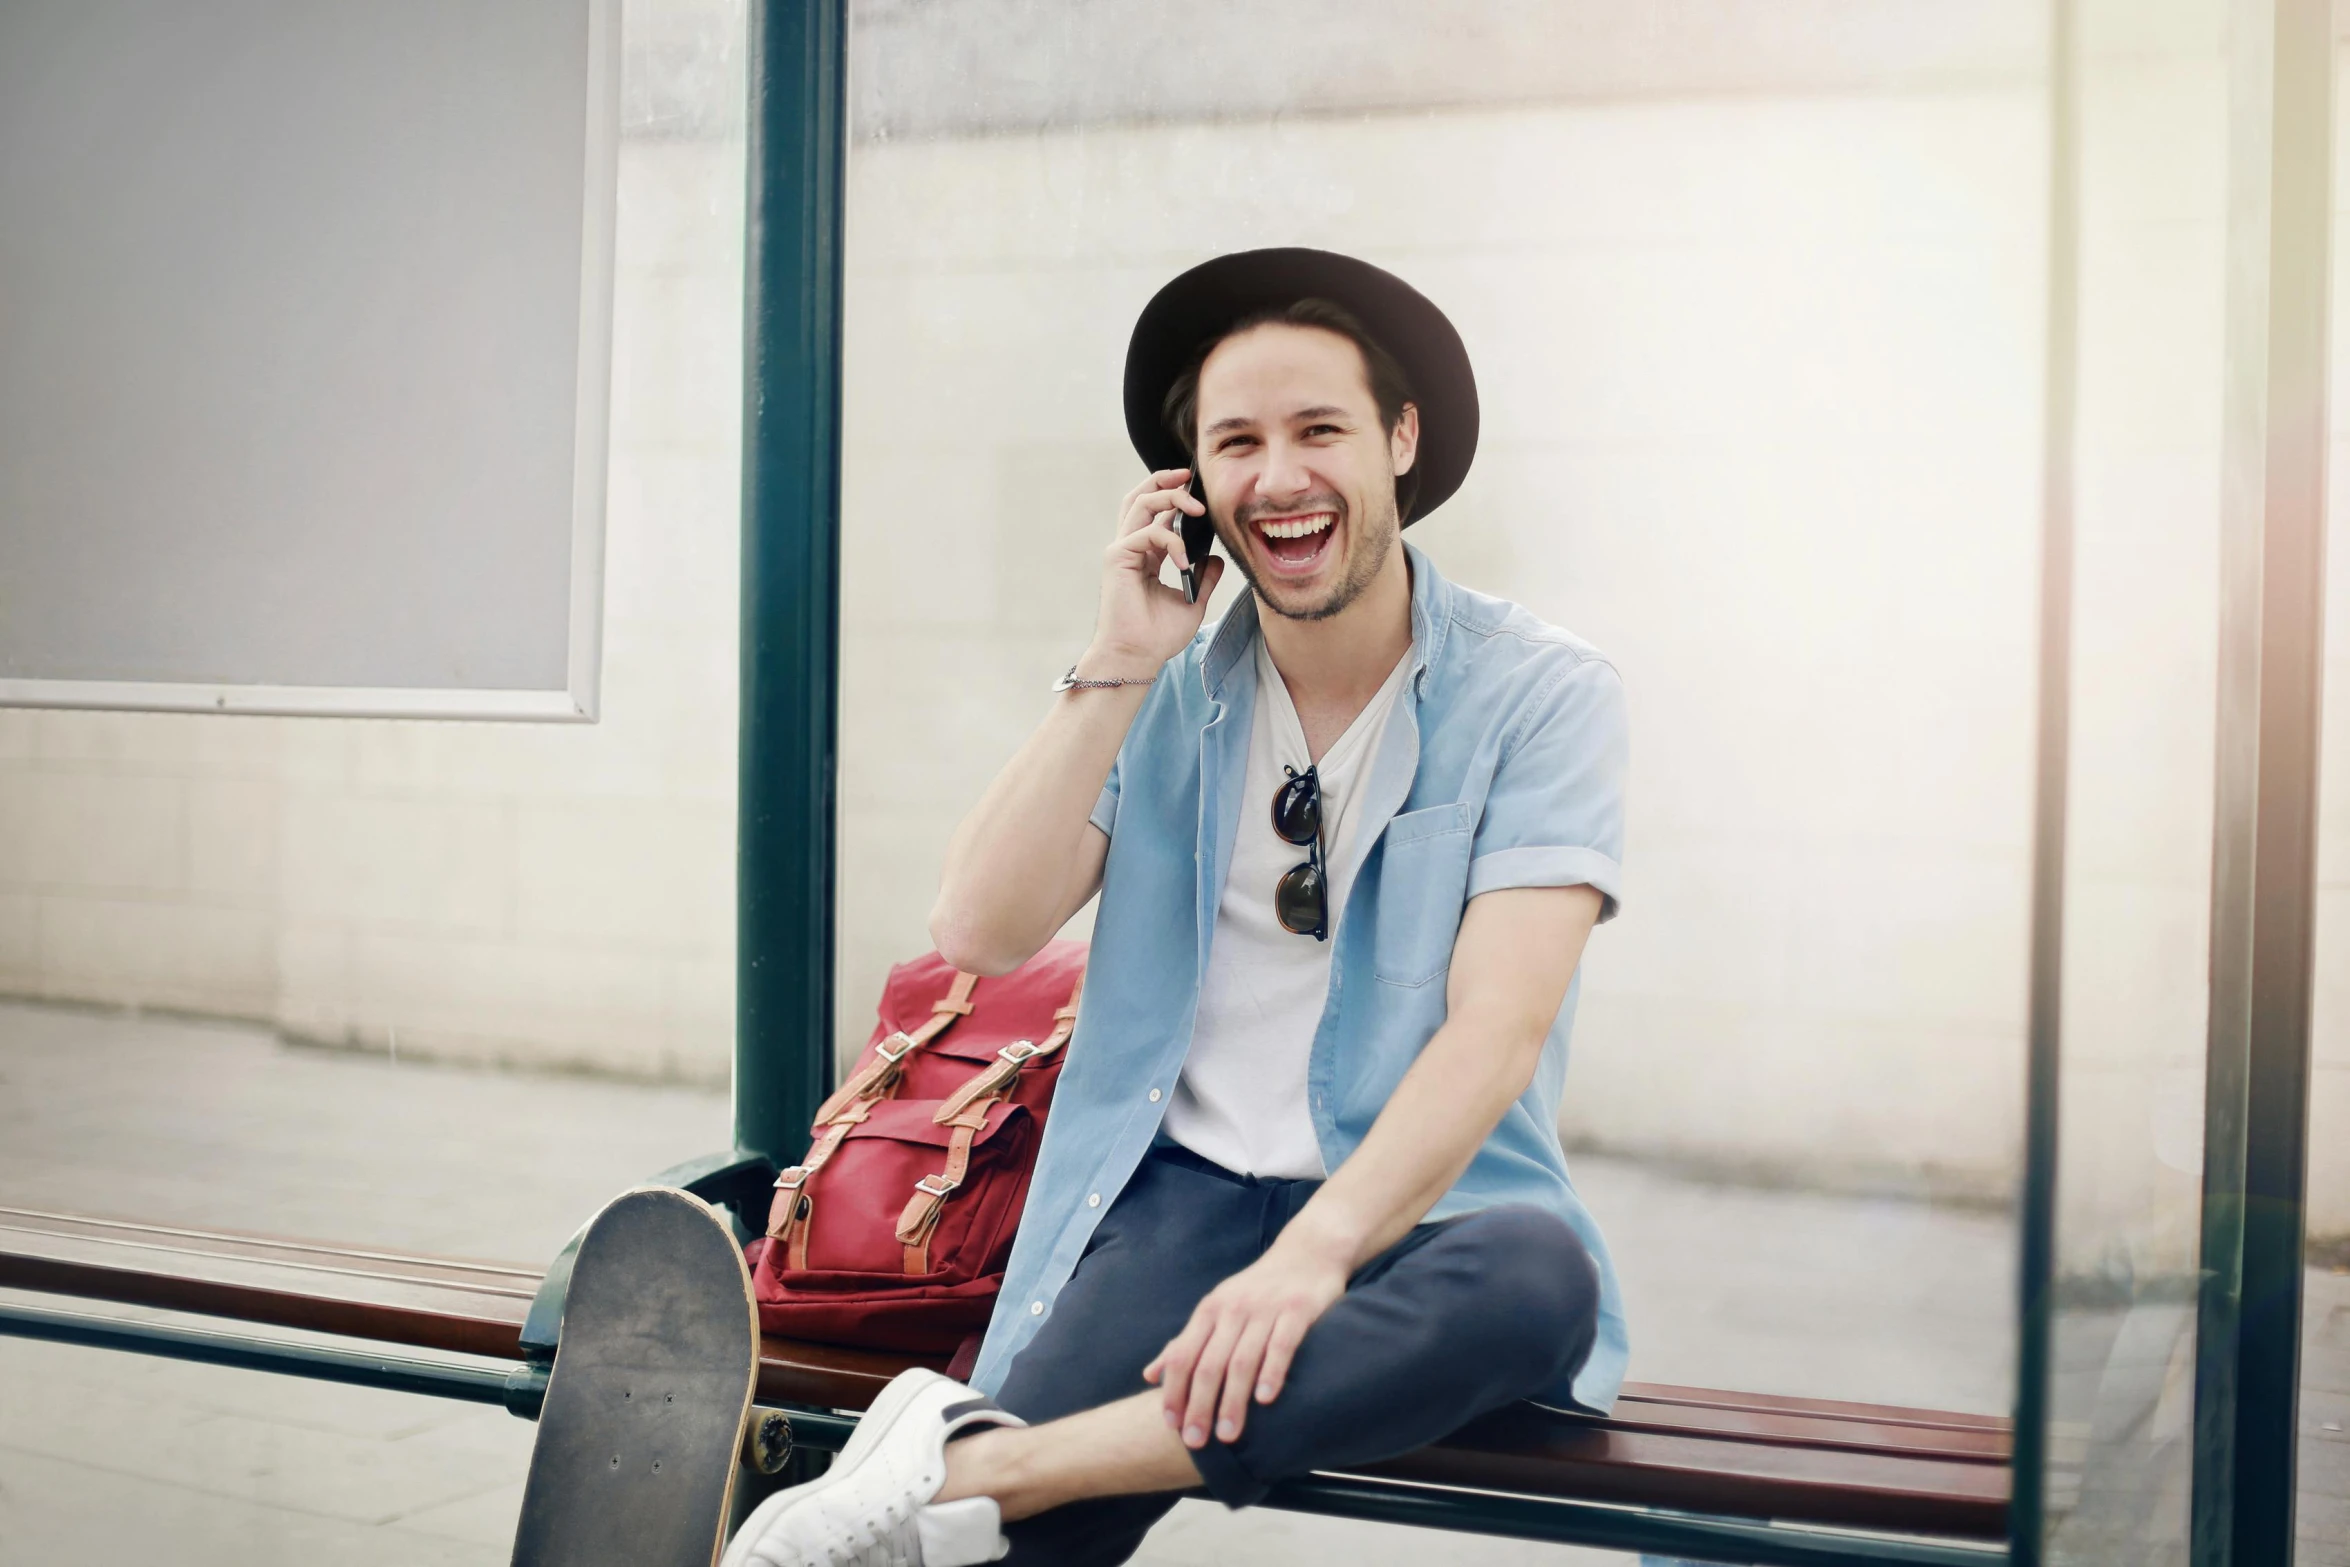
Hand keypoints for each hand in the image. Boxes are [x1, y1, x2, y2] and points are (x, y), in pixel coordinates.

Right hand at [1081, 469, 1225, 678]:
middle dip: (1165, 480)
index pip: (1155, 513)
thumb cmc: (1157, 636)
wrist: (1138, 656)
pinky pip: (1146, 534)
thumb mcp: (1192, 601)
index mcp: (1145, 555)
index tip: (1198, 491)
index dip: (1173, 495)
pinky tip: (1184, 560)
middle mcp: (1131, 548)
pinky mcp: (1117, 559)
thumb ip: (1203, 577)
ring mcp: (1121, 551)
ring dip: (1169, 497)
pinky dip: (1169, 541)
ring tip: (1196, 508)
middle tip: (1190, 475)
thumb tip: (1216, 558)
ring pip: (1140, 504)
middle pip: (1141, 497)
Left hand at [1142, 1235, 1345, 1449]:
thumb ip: (1185, 1342)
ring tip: (1228, 1435)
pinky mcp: (1298, 1311)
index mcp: (1210, 1311)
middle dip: (1199, 1406)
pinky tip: (1265, 1400)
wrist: (1307, 1252)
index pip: (1183, 1355)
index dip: (1174, 1391)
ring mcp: (1266, 1310)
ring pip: (1243, 1361)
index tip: (1171, 1425)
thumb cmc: (1257, 1290)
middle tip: (1196, 1442)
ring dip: (1233, 1401)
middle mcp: (1234, 1309)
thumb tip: (1150, 1375)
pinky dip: (1272, 1372)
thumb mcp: (1216, 1309)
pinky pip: (1282, 1345)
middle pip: (1209, 1364)